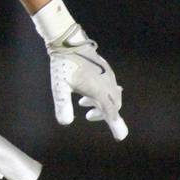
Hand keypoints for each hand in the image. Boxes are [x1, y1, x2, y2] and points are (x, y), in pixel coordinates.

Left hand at [46, 24, 127, 140]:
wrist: (68, 42)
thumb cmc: (63, 64)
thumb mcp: (60, 86)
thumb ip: (62, 104)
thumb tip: (65, 122)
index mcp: (99, 90)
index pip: (111, 112)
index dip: (116, 125)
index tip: (120, 136)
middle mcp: (107, 83)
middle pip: (114, 105)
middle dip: (104, 113)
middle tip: (88, 116)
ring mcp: (108, 75)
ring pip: (112, 94)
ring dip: (101, 103)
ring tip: (83, 104)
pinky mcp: (105, 69)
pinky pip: (110, 85)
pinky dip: (102, 93)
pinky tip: (88, 93)